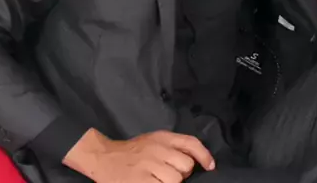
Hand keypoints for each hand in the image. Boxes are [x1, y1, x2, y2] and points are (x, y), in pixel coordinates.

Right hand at [63, 128, 215, 182]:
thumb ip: (173, 146)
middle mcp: (158, 149)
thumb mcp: (154, 141)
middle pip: (186, 165)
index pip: (190, 143)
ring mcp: (149, 165)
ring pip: (176, 180)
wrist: (105, 157)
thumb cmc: (133, 151)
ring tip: (158, 180)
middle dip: (181, 173)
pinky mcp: (141, 181)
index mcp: (162, 137)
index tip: (210, 166)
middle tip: (168, 173)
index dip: (204, 155)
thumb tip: (196, 160)